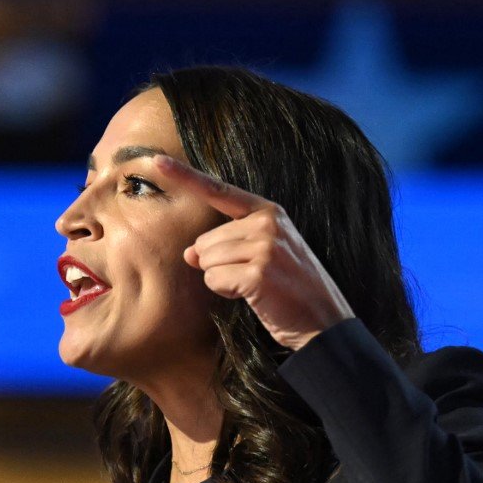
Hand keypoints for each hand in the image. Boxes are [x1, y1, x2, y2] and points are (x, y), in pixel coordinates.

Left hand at [156, 155, 354, 350]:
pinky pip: (214, 280)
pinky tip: (254, 297)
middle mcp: (267, 223)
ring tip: (257, 287)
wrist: (326, 321)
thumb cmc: (292, 290)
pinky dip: (226, 292)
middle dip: (217, 265)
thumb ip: (227, 246)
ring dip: (222, 281)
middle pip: (204, 241)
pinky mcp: (258, 273)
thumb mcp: (265, 257)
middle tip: (253, 278)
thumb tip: (189, 252)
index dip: (185, 176)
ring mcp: (264, 247)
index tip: (156, 160)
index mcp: (269, 212)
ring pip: (206, 261)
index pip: (218, 190)